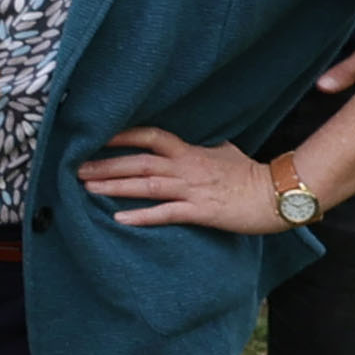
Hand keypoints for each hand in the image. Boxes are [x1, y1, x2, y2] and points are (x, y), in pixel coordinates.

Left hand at [75, 123, 282, 233]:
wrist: (278, 195)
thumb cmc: (251, 174)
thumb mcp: (226, 152)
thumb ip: (205, 147)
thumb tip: (198, 141)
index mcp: (190, 152)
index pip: (151, 136)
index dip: (123, 135)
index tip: (96, 137)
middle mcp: (187, 167)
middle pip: (139, 162)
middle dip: (106, 164)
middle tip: (75, 167)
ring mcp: (193, 189)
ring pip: (147, 186)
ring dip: (115, 187)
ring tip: (86, 188)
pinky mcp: (201, 211)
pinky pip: (167, 213)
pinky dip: (143, 216)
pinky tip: (119, 219)